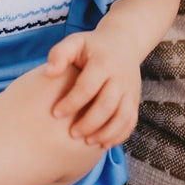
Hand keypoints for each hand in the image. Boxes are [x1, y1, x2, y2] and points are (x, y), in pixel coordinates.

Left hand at [44, 30, 143, 148]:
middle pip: (107, 105)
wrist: (123, 43)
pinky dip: (119, 135)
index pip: (87, 87)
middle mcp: (120, 77)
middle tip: (72, 134)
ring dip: (106, 132)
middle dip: (89, 123)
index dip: (71, 103)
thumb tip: (49, 73)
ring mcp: (130, 90)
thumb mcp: (75, 42)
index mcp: (103, 62)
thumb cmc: (91, 46)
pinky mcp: (135, 100)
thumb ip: (60, 54)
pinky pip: (131, 121)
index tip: (55, 114)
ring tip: (87, 141)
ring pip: (123, 117)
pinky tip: (104, 143)